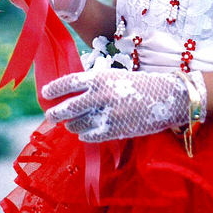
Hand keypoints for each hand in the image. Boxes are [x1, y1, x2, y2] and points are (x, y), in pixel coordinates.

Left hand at [42, 69, 206, 141]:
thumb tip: (73, 93)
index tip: (45, 93)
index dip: (54, 89)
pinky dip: (85, 135)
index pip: (68, 82)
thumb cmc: (141, 84)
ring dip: (72, 125)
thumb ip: (96, 84)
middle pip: (67, 107)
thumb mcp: (116, 76)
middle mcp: (100, 95)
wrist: (167, 97)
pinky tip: (85, 133)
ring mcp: (107, 114)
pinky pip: (90, 136)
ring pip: (77, 124)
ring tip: (72, 124)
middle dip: (55, 113)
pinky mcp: (114, 130)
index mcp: (100, 77)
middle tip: (51, 115)